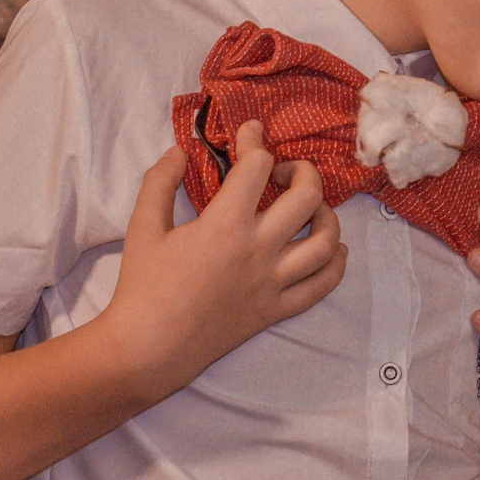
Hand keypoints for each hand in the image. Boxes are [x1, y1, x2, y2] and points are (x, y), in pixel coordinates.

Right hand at [109, 121, 345, 391]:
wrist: (148, 347)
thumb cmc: (143, 286)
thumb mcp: (142, 226)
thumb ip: (159, 182)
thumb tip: (179, 151)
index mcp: (225, 224)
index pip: (257, 166)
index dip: (254, 141)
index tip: (250, 132)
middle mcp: (259, 249)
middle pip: (307, 195)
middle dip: (301, 171)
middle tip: (283, 172)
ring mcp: (273, 281)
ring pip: (326, 240)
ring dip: (327, 215)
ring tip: (312, 207)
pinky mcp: (277, 308)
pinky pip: (323, 285)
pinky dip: (337, 263)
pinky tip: (335, 249)